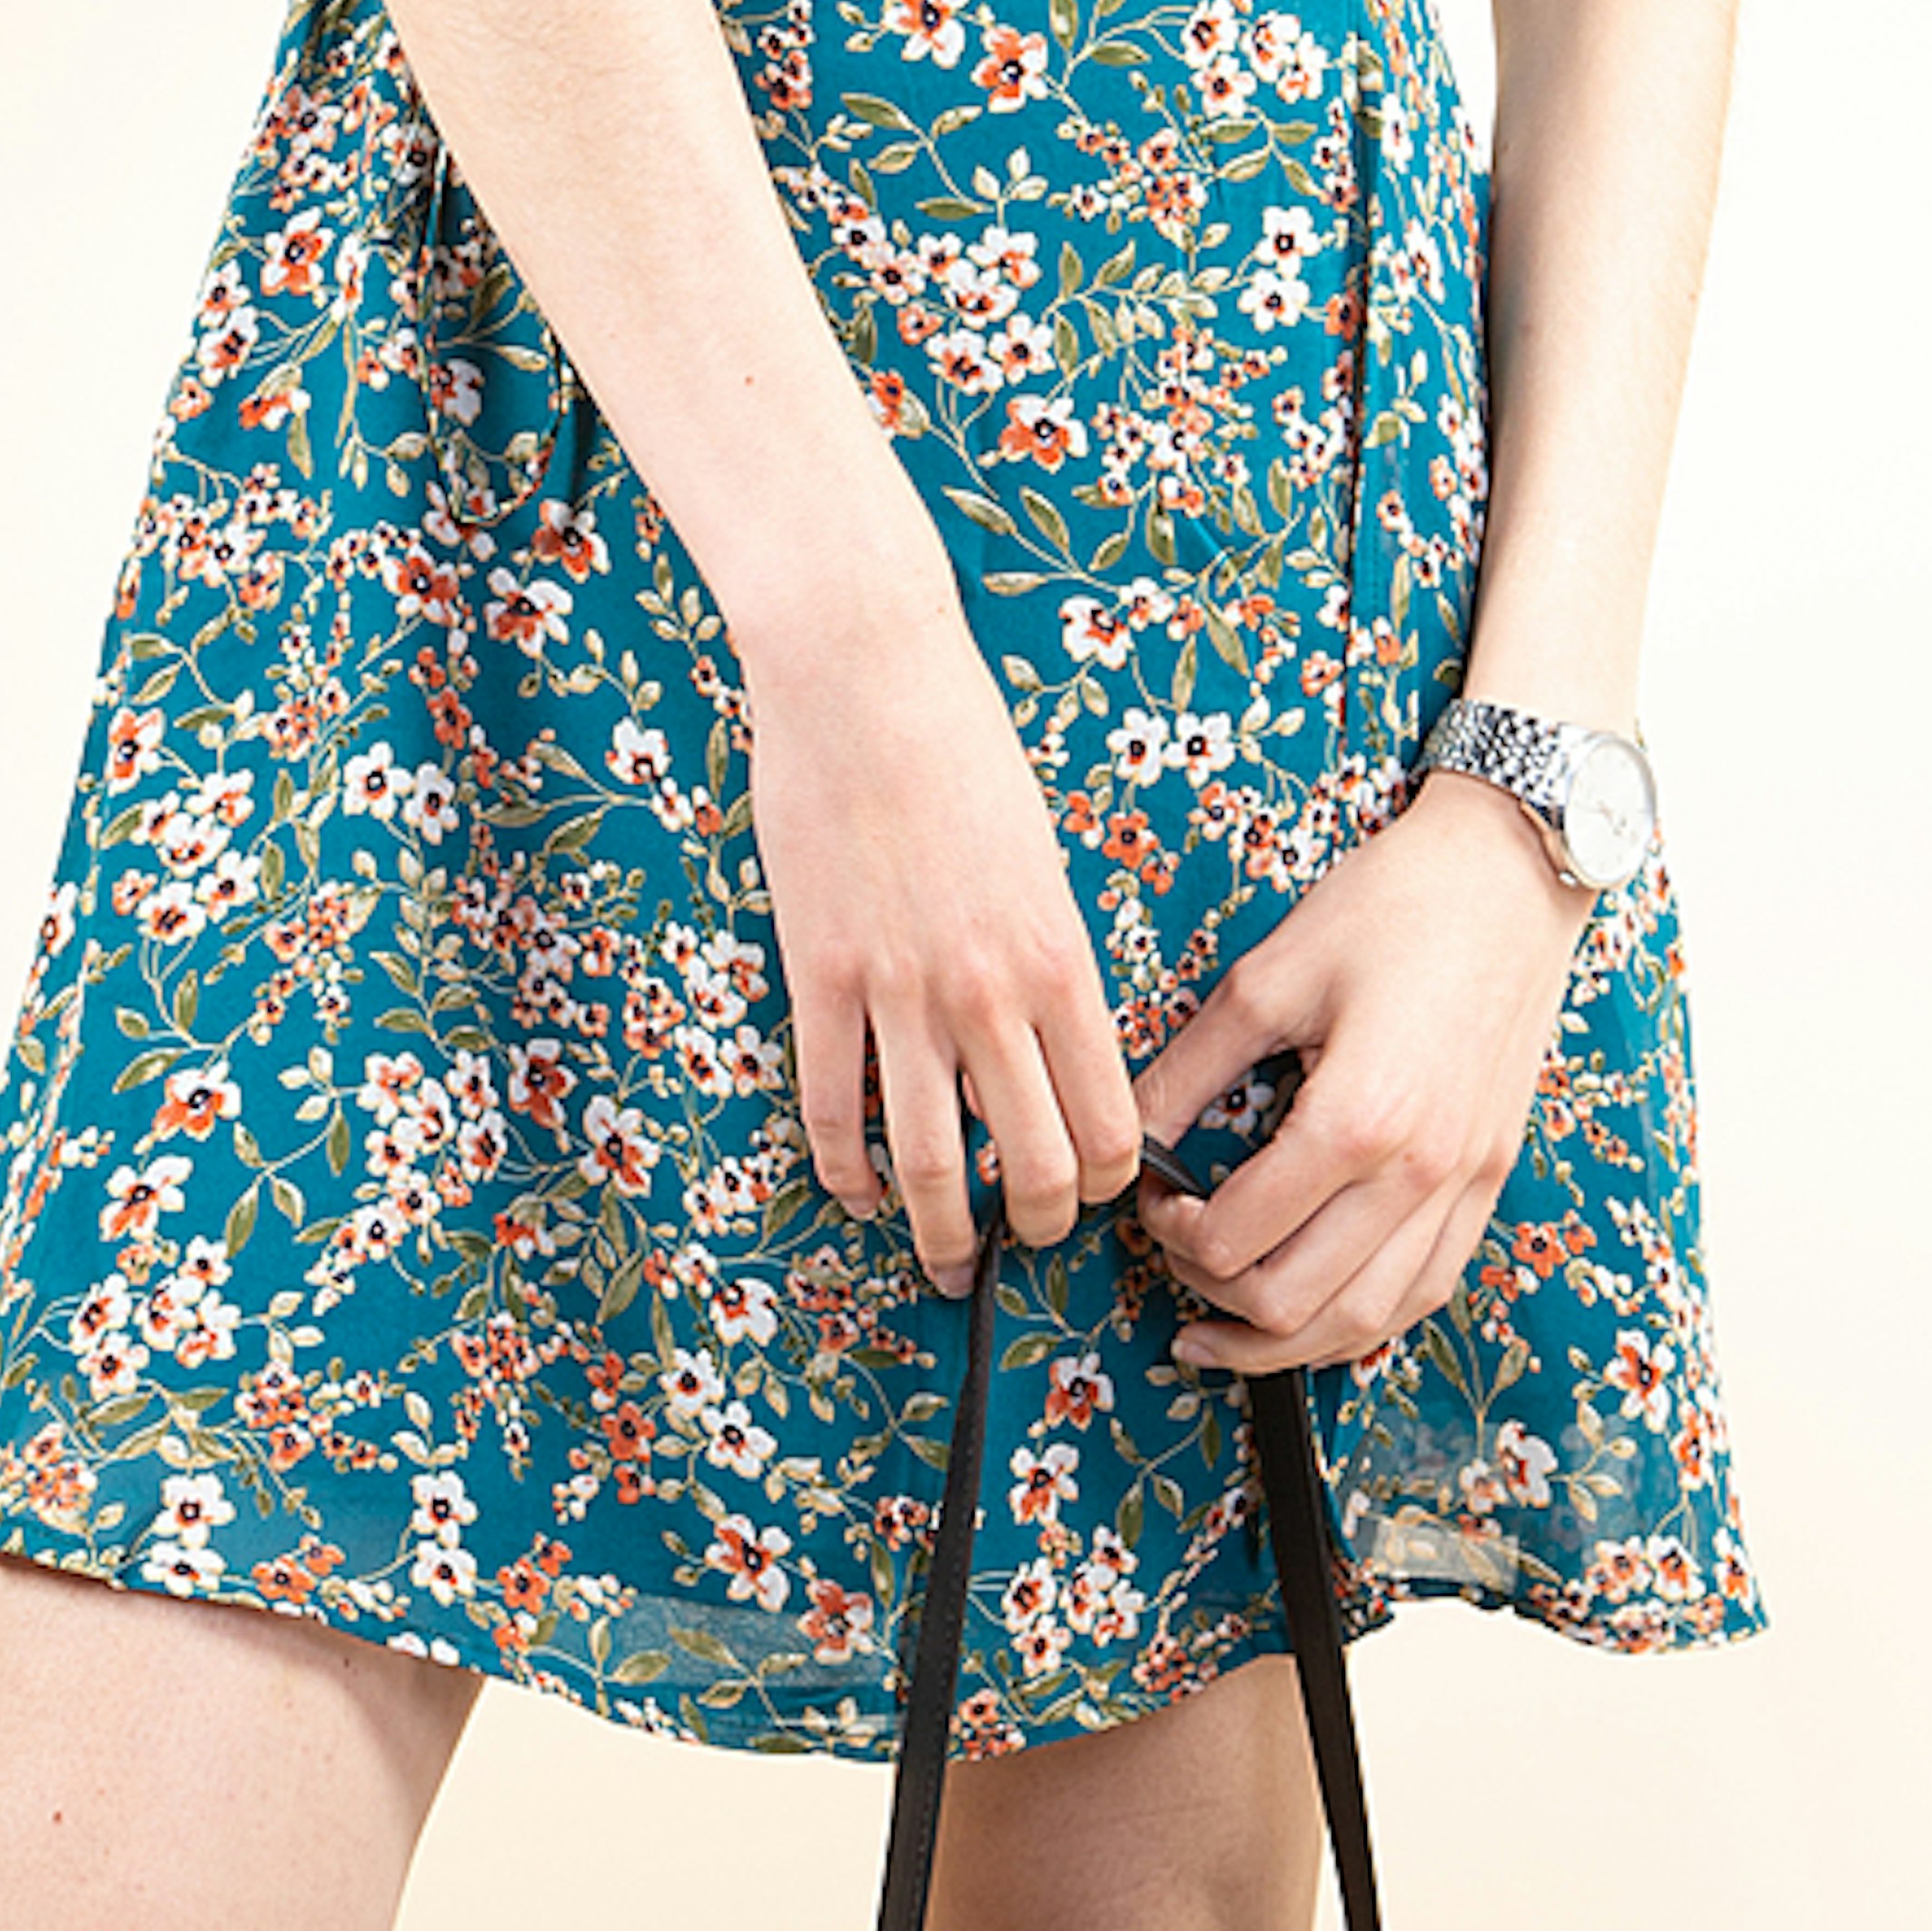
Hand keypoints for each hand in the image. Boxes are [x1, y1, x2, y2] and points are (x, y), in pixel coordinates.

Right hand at [743, 582, 1141, 1290]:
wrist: (867, 672)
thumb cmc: (963, 747)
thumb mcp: (1043, 857)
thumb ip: (1051, 958)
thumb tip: (1053, 1045)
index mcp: (1061, 958)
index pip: (1112, 1124)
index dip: (1111, 1186)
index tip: (1095, 1194)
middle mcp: (989, 992)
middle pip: (1034, 1167)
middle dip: (1034, 1227)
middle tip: (1021, 1239)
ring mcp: (899, 990)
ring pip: (930, 1164)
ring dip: (939, 1232)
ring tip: (941, 1257)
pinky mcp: (818, 976)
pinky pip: (832, 1108)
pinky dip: (844, 1171)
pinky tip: (855, 1188)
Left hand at [1128, 773, 1593, 1371]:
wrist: (1508, 876)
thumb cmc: (1394, 906)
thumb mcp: (1268, 975)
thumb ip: (1191, 1068)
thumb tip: (1135, 1134)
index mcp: (1358, 1120)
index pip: (1237, 1237)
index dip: (1170, 1233)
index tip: (1152, 1196)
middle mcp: (1419, 1174)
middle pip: (1294, 1305)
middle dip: (1211, 1297)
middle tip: (1174, 1252)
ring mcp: (1464, 1187)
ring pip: (1363, 1324)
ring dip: (1280, 1344)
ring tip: (1222, 1331)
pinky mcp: (1489, 1182)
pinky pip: (1424, 1295)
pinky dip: (1359, 1323)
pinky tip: (1314, 1313)